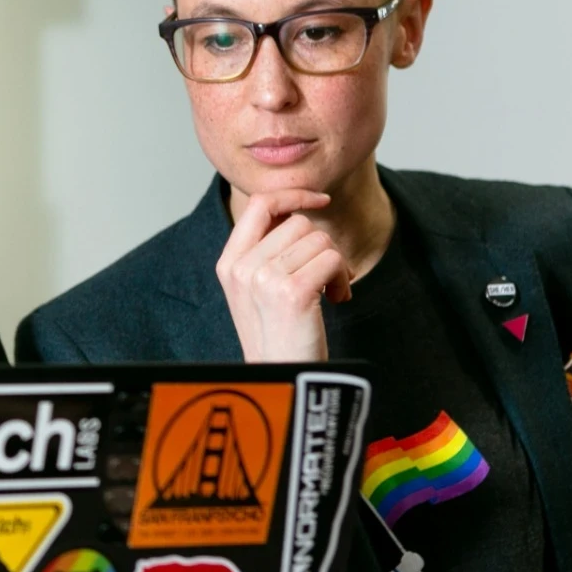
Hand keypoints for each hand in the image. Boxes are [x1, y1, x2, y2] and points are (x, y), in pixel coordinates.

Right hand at [216, 189, 351, 362]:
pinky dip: (343, 279)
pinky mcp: (291, 292)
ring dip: (335, 265)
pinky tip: (335, 300)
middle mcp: (242, 268)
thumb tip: (298, 211)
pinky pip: (333, 260)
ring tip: (327, 293)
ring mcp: (264, 279)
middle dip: (321, 246)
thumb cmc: (276, 335)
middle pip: (299, 223)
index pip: (259, 204)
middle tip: (323, 277)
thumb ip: (267, 250)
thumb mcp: (256, 288)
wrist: (281, 377)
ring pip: (320, 241)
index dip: (293, 194)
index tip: (319, 200)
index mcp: (229, 263)